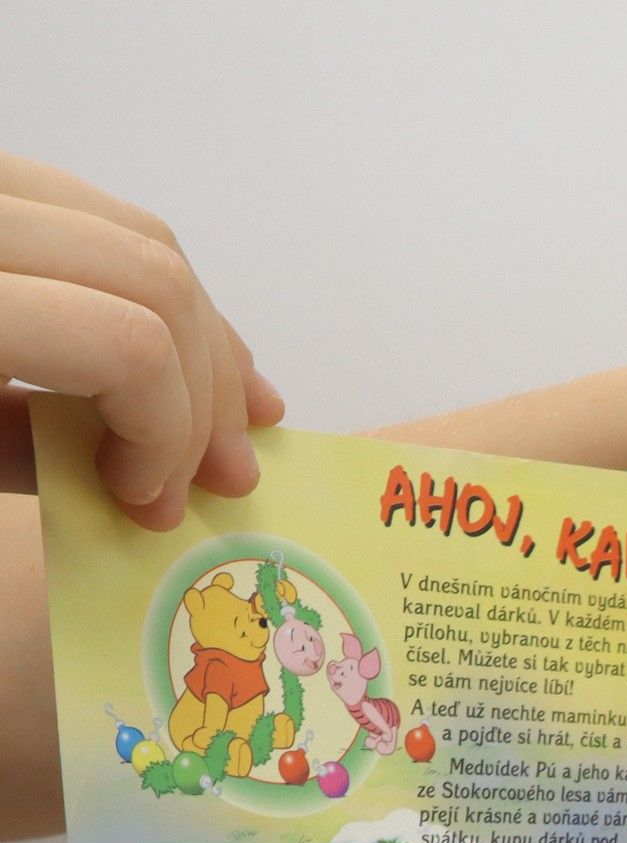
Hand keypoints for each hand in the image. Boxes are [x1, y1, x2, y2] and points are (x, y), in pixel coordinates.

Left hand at [0, 153, 281, 526]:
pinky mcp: (4, 177)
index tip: (145, 501)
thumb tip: (144, 478)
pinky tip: (188, 353)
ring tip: (225, 426)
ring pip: (151, 242)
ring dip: (204, 346)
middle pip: (158, 285)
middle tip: (216, 478)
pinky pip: (108, 216)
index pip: (130, 346)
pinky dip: (162, 290)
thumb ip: (32, 452)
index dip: (167, 435)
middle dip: (205, 397)